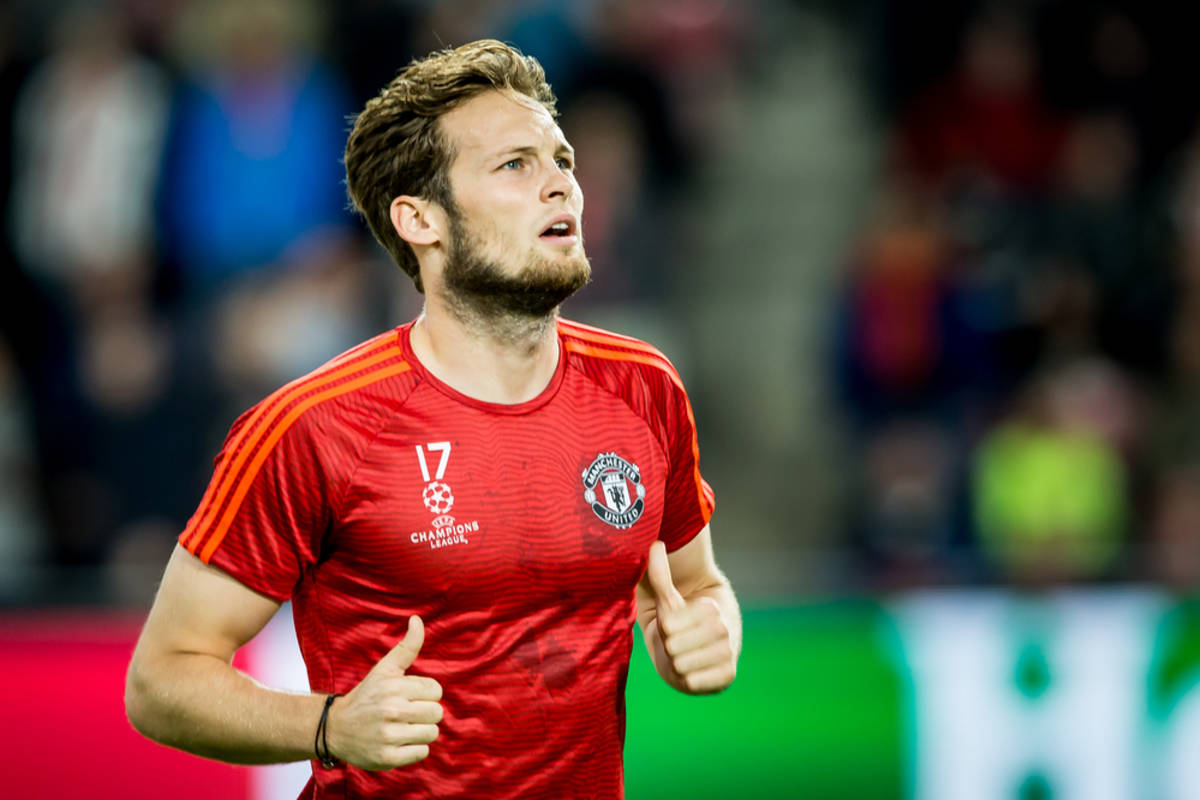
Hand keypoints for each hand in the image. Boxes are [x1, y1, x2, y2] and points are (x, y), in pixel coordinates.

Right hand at [326, 615, 443, 769]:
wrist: (334, 728)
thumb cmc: (367, 695)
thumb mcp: (385, 668)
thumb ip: (407, 646)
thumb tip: (417, 619)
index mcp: (394, 686)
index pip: (436, 690)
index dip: (425, 693)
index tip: (409, 696)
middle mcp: (391, 710)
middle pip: (437, 713)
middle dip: (425, 713)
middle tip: (406, 713)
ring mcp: (389, 736)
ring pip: (432, 733)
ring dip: (421, 731)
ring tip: (402, 727)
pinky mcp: (387, 758)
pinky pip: (422, 753)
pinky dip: (414, 749)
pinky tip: (398, 742)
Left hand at [644, 541, 736, 693]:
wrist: (694, 651)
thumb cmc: (678, 622)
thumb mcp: (667, 599)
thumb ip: (660, 572)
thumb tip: (654, 543)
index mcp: (711, 608)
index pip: (669, 625)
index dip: (665, 629)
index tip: (673, 627)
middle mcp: (724, 630)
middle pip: (674, 646)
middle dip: (669, 647)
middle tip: (677, 644)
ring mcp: (728, 654)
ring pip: (682, 665)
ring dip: (677, 664)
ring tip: (684, 657)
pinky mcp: (728, 677)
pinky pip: (695, 682)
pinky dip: (688, 681)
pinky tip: (692, 672)